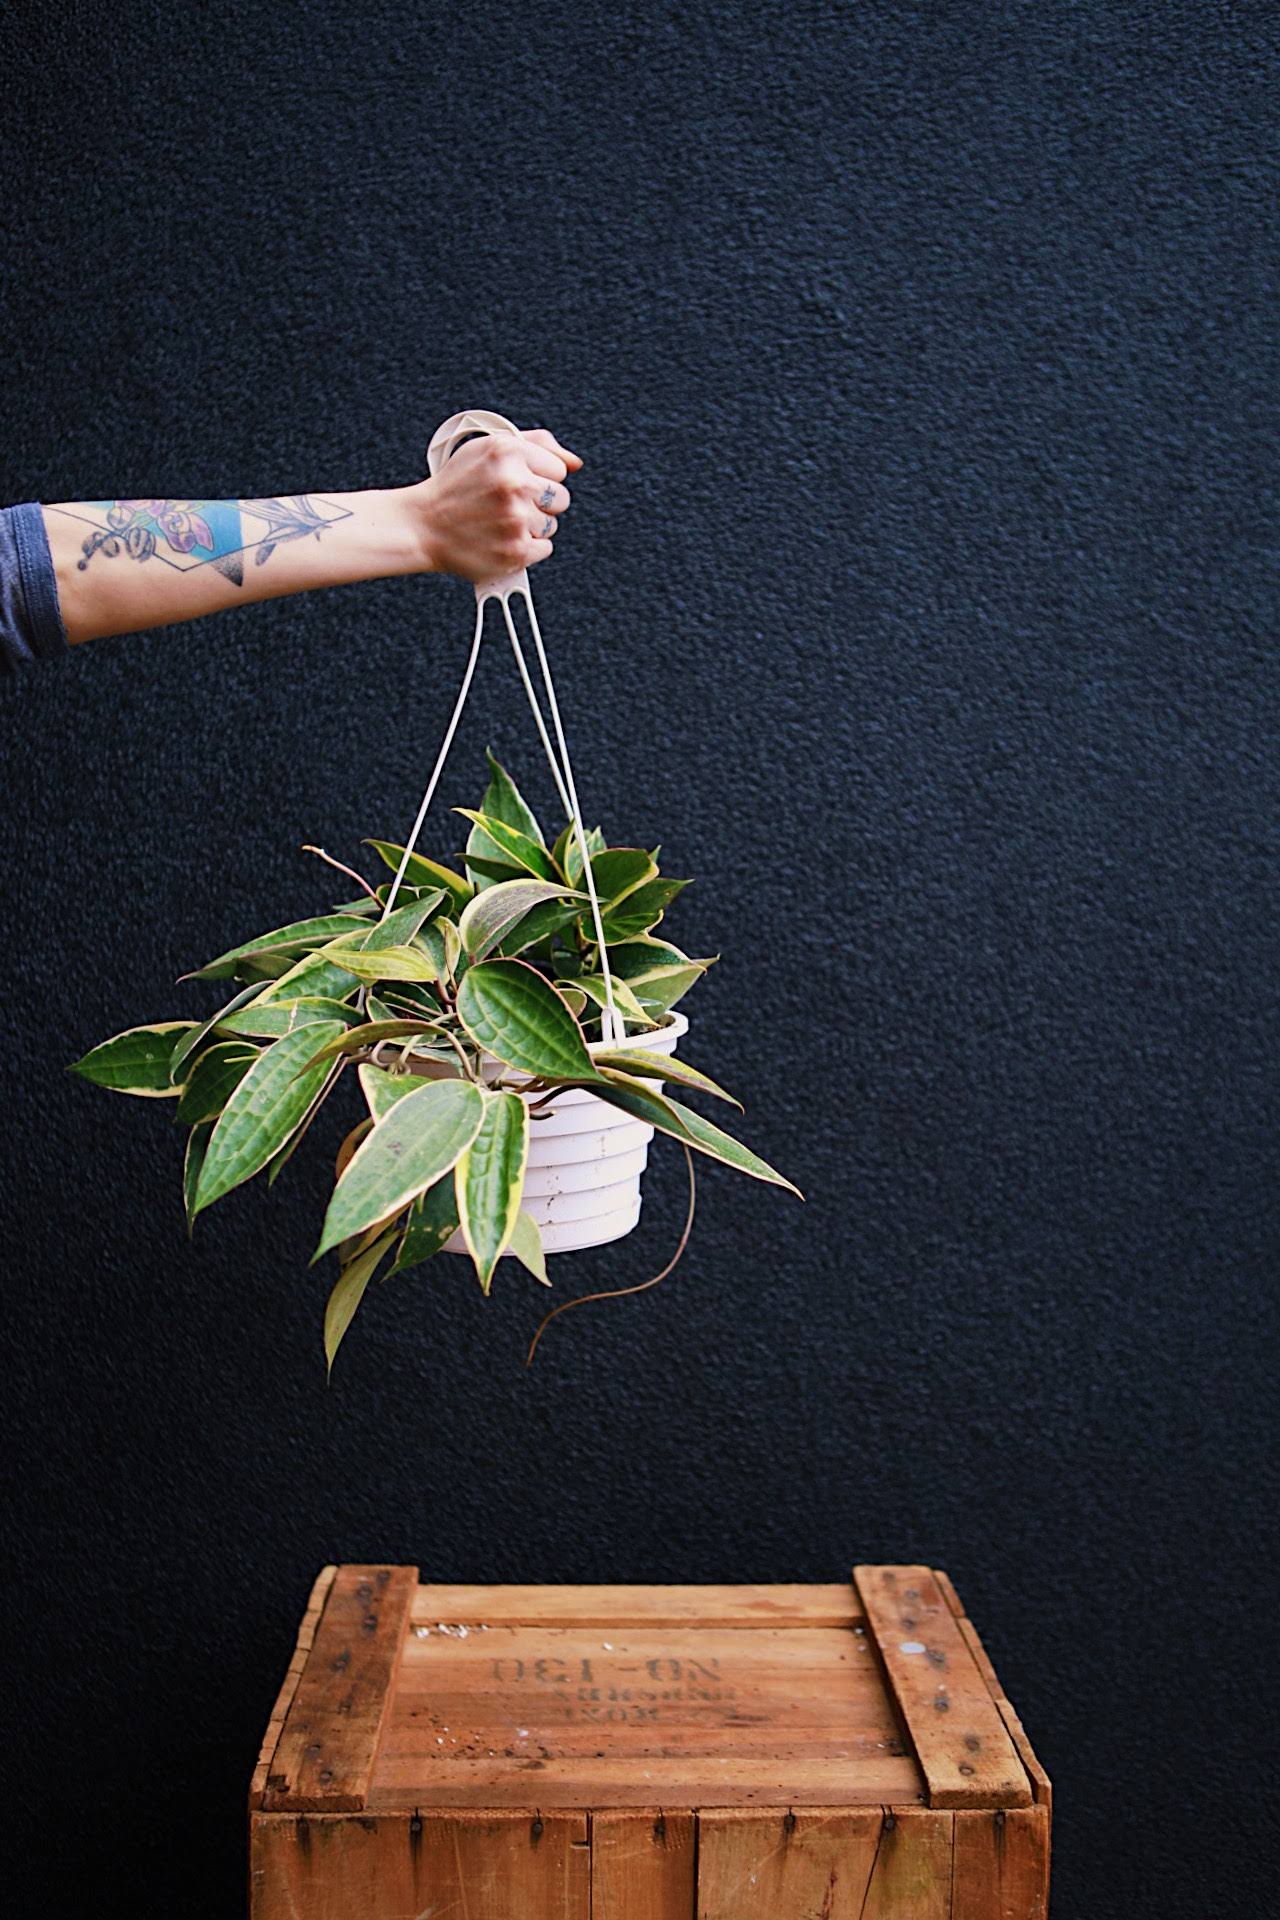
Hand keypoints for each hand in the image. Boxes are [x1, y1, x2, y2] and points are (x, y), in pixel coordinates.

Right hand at [410, 426, 582, 581]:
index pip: (559, 469)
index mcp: (509, 452)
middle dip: (539, 502)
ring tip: (500, 521)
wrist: (423, 525)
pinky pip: (545, 548)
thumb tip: (575, 463)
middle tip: (507, 504)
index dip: (539, 476)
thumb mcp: (489, 447)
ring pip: (552, 524)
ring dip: (532, 526)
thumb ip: (538, 445)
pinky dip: (526, 547)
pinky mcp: (516, 550)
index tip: (516, 482)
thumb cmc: (455, 486)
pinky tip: (501, 537)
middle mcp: (515, 484)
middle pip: (561, 498)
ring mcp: (516, 519)